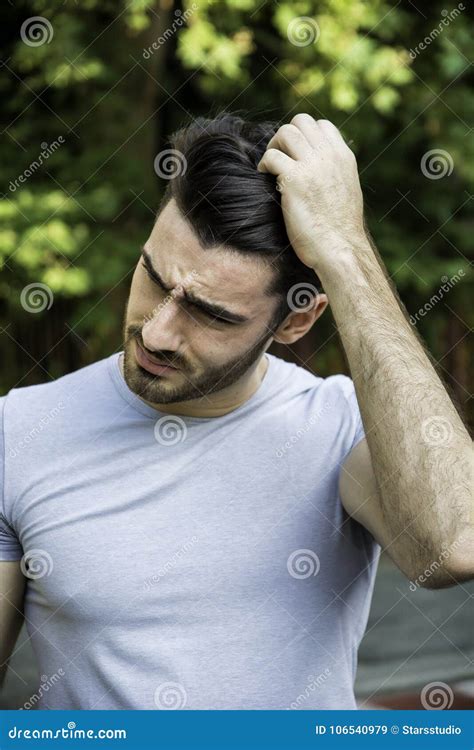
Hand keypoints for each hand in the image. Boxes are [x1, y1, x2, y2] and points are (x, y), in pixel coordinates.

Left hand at [257, 114, 366, 272]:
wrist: (340, 249)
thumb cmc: (339, 232)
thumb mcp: (346, 194)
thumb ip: (335, 176)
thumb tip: (320, 175)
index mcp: (343, 158)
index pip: (322, 125)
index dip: (304, 136)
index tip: (295, 155)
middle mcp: (329, 156)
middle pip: (301, 121)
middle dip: (285, 136)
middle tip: (279, 158)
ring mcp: (312, 166)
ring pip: (286, 132)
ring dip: (273, 146)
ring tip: (270, 167)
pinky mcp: (294, 180)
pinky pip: (272, 157)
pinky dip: (264, 165)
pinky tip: (265, 178)